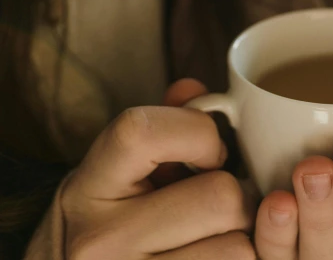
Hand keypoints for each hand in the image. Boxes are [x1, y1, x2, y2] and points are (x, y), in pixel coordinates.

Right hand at [61, 79, 255, 259]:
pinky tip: (213, 255)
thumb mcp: (116, 170)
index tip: (209, 153)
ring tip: (216, 236)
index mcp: (89, 187)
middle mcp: (101, 240)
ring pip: (238, 246)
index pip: (145, 132)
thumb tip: (195, 89)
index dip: (199, 133)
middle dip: (235, 194)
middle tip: (221, 204)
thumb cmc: (108, 219)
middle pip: (220, 195)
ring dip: (241, 237)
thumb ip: (159, 124)